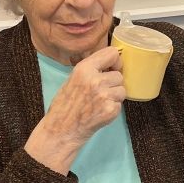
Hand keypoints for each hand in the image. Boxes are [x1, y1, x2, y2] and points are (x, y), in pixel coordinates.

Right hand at [24, 46, 124, 173]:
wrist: (61, 130)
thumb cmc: (64, 105)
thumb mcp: (73, 79)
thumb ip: (91, 69)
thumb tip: (110, 63)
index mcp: (84, 68)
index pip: (112, 53)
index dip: (115, 62)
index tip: (111, 69)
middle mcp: (95, 80)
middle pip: (119, 75)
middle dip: (113, 83)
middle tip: (100, 92)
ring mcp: (104, 95)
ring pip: (122, 90)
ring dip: (114, 96)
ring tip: (99, 103)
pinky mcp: (110, 110)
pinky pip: (120, 104)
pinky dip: (112, 108)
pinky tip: (99, 112)